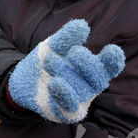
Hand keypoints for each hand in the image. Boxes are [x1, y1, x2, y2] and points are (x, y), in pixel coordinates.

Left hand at [9, 19, 124, 123]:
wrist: (23, 80)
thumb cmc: (46, 61)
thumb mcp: (54, 46)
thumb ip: (66, 37)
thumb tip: (82, 25)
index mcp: (92, 68)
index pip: (110, 66)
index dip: (114, 61)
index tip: (112, 51)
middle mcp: (89, 86)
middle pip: (99, 78)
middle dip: (87, 64)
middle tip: (73, 52)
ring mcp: (79, 101)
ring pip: (82, 91)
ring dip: (66, 73)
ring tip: (49, 62)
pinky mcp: (66, 113)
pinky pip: (70, 108)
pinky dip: (64, 95)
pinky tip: (54, 83)